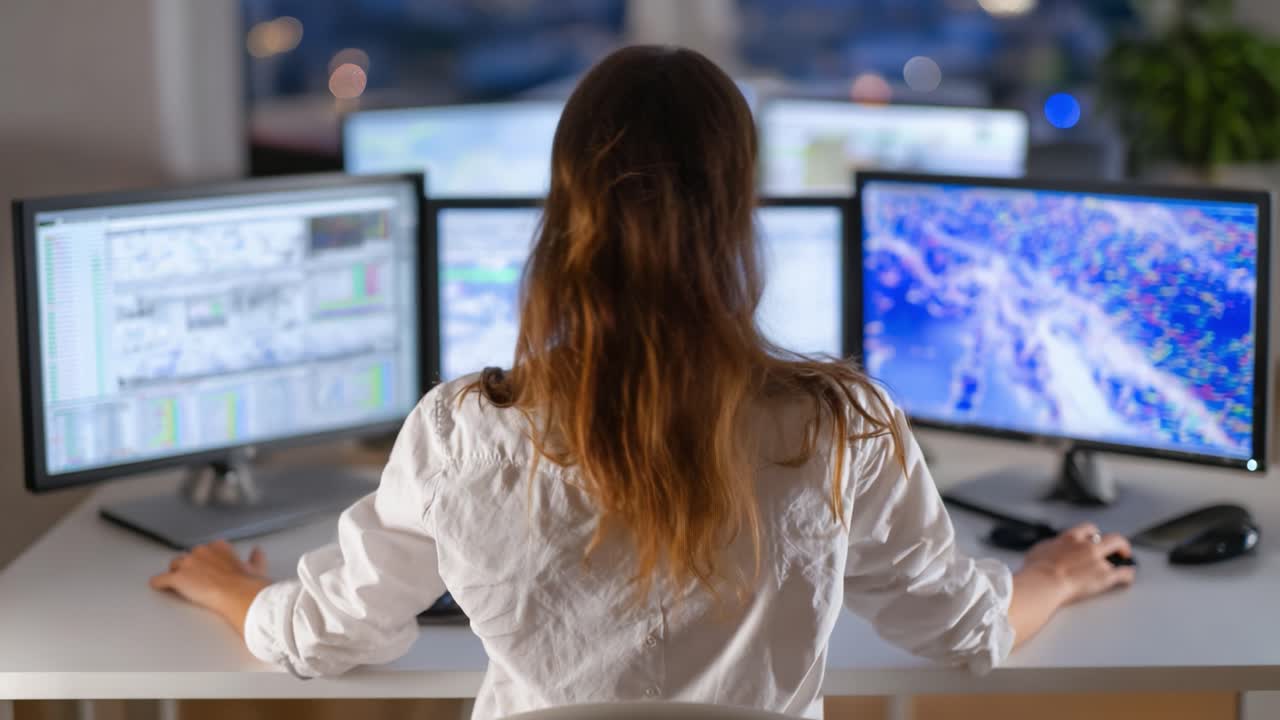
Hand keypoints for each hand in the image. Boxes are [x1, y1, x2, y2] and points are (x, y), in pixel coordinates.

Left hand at [150, 540, 272, 634]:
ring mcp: (188, 564)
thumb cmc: (248, 583)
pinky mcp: (178, 579)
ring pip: (174, 566)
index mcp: (219, 547)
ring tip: (177, 584)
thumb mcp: (256, 568)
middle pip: (188, 557)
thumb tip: (257, 552)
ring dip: (175, 574)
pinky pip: (162, 579)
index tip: (206, 568)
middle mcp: (201, 551)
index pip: (205, 550)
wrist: (239, 594)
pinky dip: (159, 583)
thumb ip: (255, 558)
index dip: (204, 561)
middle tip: (193, 579)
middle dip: (189, 567)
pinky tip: (158, 586)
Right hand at [1022, 523, 1135, 605]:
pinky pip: (1124, 574)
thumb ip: (1049, 547)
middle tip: (1119, 550)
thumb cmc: (1036, 569)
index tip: (1095, 538)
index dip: (1094, 533)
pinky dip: (1127, 576)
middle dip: (1117, 543)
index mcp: (1070, 538)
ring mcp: (1098, 561)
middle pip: (1111, 538)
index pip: (1089, 529)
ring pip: (1120, 553)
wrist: (1043, 582)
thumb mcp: (1038, 551)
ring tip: (1126, 563)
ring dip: (1124, 558)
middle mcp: (1087, 547)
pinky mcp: (1105, 577)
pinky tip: (1128, 579)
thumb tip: (1048, 548)